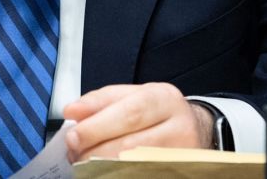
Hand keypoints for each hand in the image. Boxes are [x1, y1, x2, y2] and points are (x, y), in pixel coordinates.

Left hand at [62, 82, 212, 162]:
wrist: (194, 130)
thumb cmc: (156, 112)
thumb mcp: (134, 96)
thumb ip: (101, 101)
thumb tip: (72, 111)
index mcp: (165, 99)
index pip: (130, 113)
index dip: (98, 127)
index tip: (72, 136)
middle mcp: (179, 127)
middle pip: (132, 144)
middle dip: (95, 151)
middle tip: (74, 154)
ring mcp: (182, 156)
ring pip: (136, 167)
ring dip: (103, 168)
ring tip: (84, 165)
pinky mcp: (178, 173)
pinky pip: (142, 177)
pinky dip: (117, 176)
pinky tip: (103, 173)